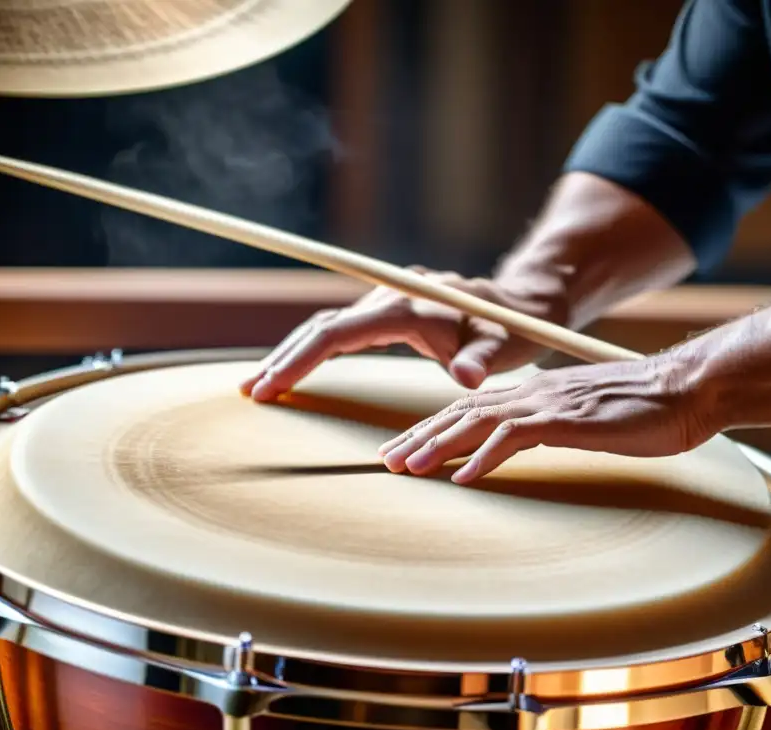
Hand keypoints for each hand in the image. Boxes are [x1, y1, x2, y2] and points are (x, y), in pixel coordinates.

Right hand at [240, 268, 568, 400]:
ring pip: (325, 326)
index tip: (273, 385)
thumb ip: (482, 360)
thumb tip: (466, 378)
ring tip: (258, 385)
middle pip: (321, 325)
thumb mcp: (504, 347)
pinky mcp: (387, 314)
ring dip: (291, 354)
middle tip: (250, 391)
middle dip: (283, 357)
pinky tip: (291, 371)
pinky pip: (340, 332)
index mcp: (407, 306)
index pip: (339, 332)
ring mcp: (386, 304)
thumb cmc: (512, 329)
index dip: (302, 359)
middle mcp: (389, 298)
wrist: (520, 305)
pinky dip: (312, 351)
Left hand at [376, 355, 713, 483]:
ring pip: (478, 422)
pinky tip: (462, 478)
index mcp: (536, 393)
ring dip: (439, 446)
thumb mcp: (586, 418)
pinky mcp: (570, 420)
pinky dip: (484, 457)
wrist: (688, 389)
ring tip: (408, 468)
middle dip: (420, 437)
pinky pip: (516, 438)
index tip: (404, 449)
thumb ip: (553, 425)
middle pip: (462, 413)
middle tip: (386, 460)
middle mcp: (534, 394)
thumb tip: (527, 441)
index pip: (470, 409)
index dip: (433, 428)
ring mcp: (550, 404)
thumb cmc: (644, 407)